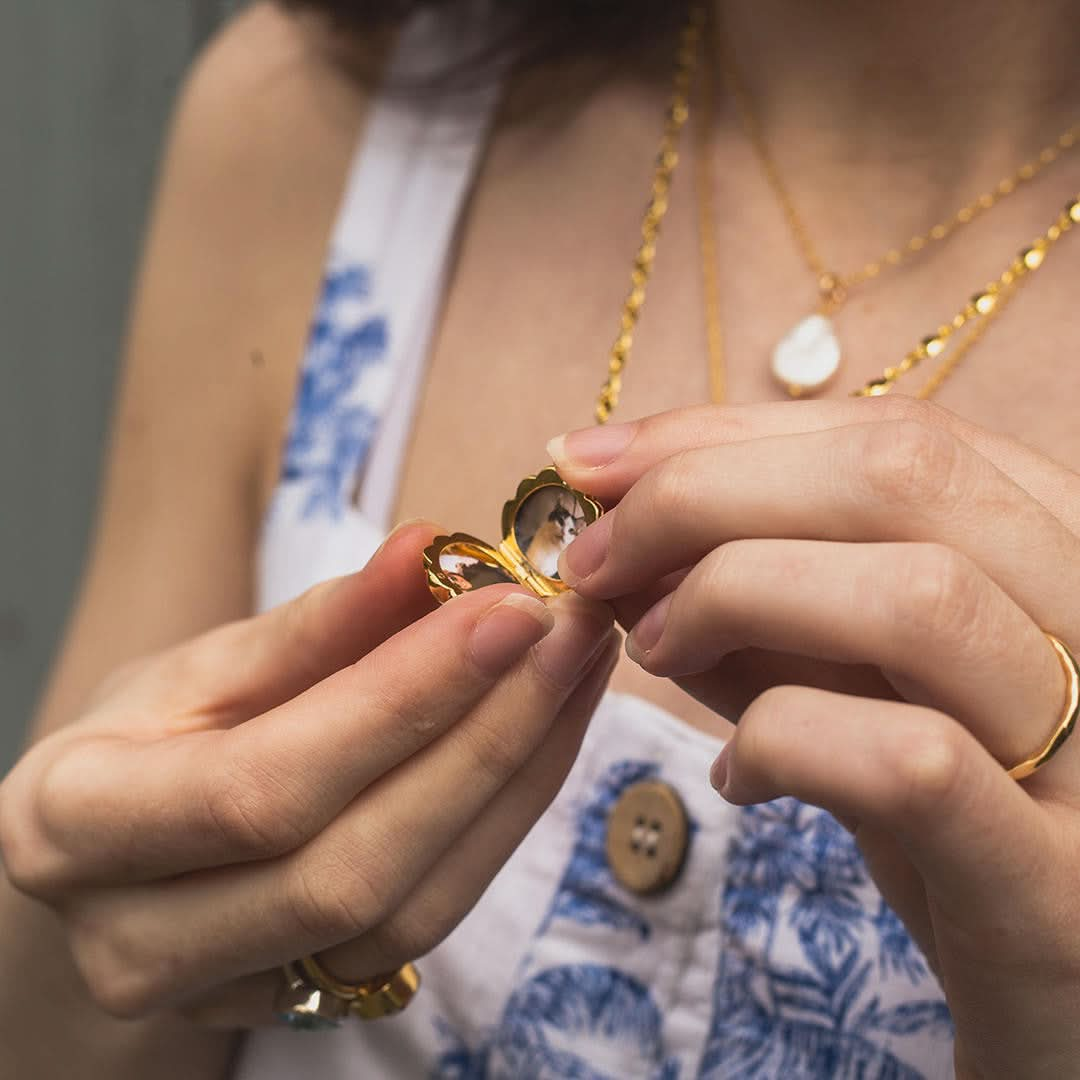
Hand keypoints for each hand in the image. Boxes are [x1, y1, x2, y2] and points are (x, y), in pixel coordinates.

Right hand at [0, 522, 614, 1028]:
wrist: (120, 852)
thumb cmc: (147, 741)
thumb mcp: (203, 666)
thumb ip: (319, 625)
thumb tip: (424, 552)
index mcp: (77, 826)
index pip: (266, 783)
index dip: (403, 700)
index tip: (509, 611)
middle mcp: (137, 941)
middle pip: (351, 865)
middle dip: (485, 738)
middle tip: (570, 633)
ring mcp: (229, 993)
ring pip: (410, 908)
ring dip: (516, 778)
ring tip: (575, 672)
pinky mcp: (311, 1001)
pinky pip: (431, 920)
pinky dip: (503, 820)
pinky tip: (546, 734)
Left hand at [551, 396, 1079, 1077]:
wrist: (1063, 995)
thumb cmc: (950, 824)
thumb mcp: (854, 684)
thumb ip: (757, 606)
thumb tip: (619, 534)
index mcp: (1067, 552)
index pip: (896, 434)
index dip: (722, 435)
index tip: (594, 464)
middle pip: (903, 477)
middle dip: (703, 493)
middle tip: (593, 557)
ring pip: (917, 596)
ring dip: (734, 597)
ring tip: (655, 652)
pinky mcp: (1069, 891)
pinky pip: (912, 764)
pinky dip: (781, 740)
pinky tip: (735, 779)